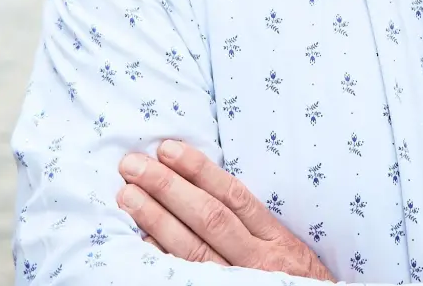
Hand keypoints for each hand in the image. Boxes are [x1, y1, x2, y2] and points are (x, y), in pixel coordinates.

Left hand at [118, 140, 333, 279]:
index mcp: (275, 237)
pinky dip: (162, 257)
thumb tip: (203, 184)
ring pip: (193, 248)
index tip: (168, 149)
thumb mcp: (285, 245)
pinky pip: (187, 276)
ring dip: (156, 219)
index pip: (234, 195)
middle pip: (209, 217)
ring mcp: (238, 281)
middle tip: (134, 166)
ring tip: (128, 196)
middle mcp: (258, 259)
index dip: (200, 171)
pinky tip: (140, 240)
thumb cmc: (294, 279)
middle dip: (168, 188)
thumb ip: (252, 221)